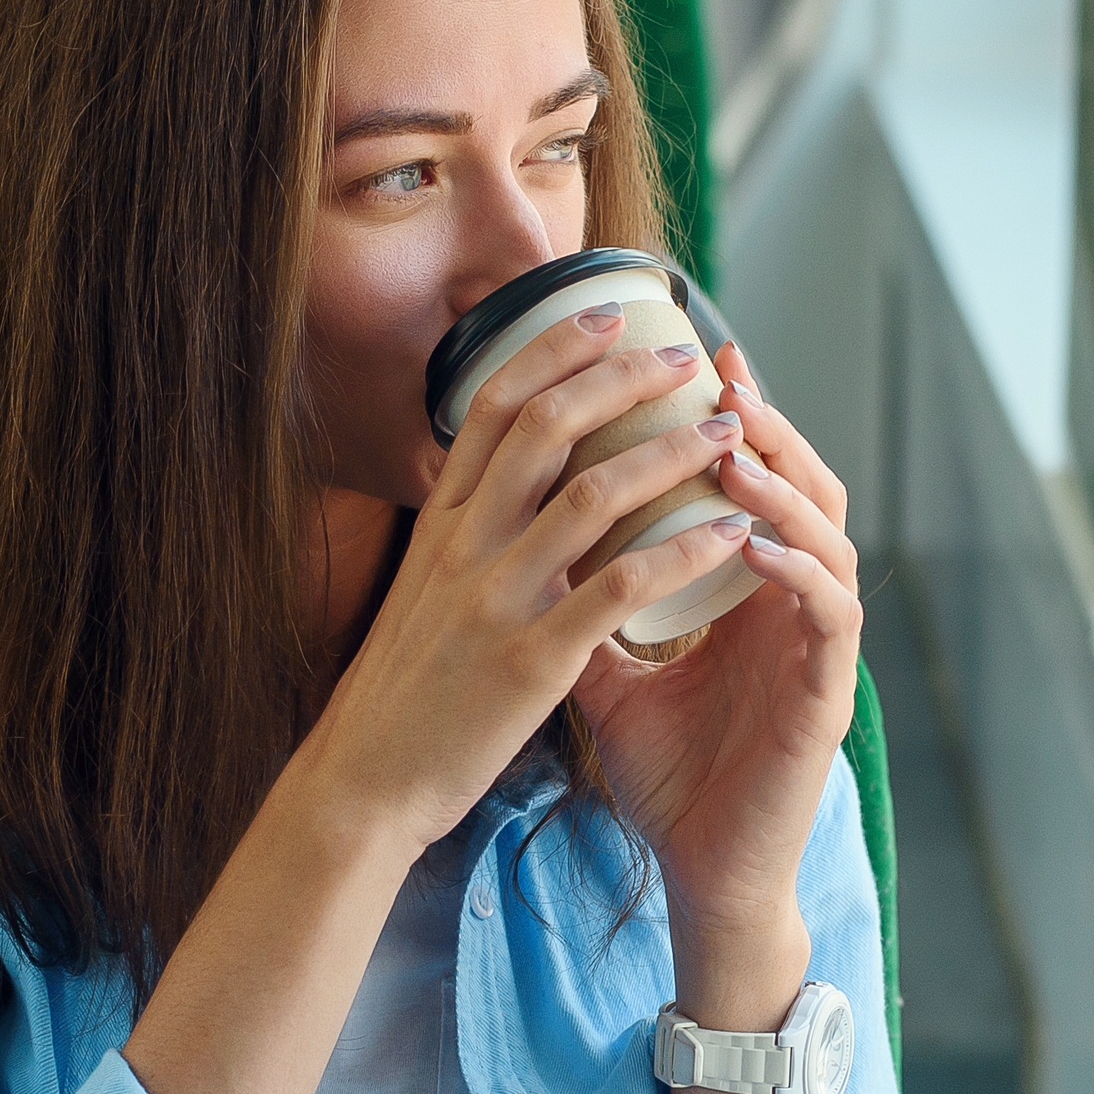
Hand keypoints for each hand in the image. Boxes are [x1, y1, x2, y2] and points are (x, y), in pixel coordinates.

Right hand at [288, 305, 759, 858]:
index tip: (608, 313)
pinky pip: (621, 587)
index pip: (493, 406)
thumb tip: (508, 484)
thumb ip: (467, 536)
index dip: (554, 349)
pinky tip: (730, 533)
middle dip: (621, 379)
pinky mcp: (530, 660)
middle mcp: (463, 546)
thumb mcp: (423, 592)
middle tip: (685, 359)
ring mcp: (495, 599)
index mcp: (440, 524)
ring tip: (728, 434)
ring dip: (669, 453)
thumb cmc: (405, 692)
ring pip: (592, 495)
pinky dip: (683, 550)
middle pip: (546, 427)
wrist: (364, 781)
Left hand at [572, 344, 861, 979]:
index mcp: (748, 592)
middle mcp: (792, 605)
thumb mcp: (607, 676)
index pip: (751, 482)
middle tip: (726, 375)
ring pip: (828, 535)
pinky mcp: (828, 692)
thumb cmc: (667, 776)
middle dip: (769, 426)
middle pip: (803, 485)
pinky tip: (752, 539)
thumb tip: (519, 540)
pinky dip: (796, 568)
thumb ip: (584, 606)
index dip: (729, 417)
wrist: (700, 873)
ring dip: (784, 486)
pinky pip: (829, 611)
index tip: (690, 356)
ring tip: (735, 445)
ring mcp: (817, 645)